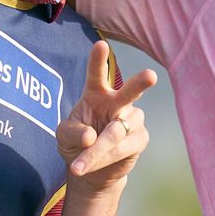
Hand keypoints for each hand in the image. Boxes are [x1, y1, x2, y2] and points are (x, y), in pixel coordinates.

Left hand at [57, 41, 156, 194]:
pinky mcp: (140, 138)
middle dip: (140, 84)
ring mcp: (132, 119)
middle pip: (130, 91)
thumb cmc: (77, 144)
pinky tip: (96, 164)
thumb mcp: (63, 136)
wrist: (93, 170)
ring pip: (117, 132)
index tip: (101, 44)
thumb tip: (90, 136)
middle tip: (151, 76)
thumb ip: (72, 132)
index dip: (98, 59)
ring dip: (97, 151)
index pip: (97, 73)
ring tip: (80, 166)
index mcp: (96, 92)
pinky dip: (105, 158)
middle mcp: (117, 102)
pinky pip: (123, 148)